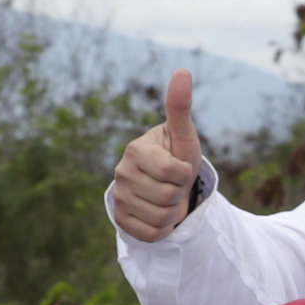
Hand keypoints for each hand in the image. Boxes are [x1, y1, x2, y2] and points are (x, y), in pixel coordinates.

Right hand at [108, 70, 204, 242]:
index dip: (185, 173)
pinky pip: (151, 234)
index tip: (180, 167)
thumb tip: (183, 70)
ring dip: (171, 212)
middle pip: (167, 197)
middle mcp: (121, 172)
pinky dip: (162, 229)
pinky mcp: (120, 220)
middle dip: (178, 193)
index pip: (173, 172)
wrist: (165, 186)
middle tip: (173, 185)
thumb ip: (180, 107)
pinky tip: (157, 214)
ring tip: (165, 199)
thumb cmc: (176, 156)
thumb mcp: (183, 136)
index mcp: (136, 150)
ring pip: (160, 218)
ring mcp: (119, 197)